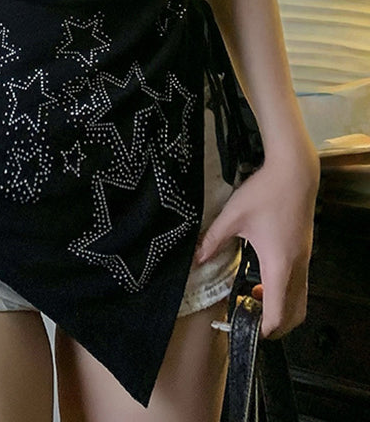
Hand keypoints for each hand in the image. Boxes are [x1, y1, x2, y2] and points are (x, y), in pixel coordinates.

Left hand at [194, 136, 320, 338]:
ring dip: (281, 308)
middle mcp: (297, 267)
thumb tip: (195, 259)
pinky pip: (300, 283)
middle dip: (275, 325)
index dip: (263, 328)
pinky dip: (286, 292)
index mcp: (279, 265)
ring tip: (253, 296)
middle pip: (295, 314)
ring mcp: (304, 259)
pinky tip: (264, 277)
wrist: (295, 172)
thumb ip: (213, 240)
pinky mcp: (304, 250)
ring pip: (300, 299)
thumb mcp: (233, 216)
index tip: (244, 328)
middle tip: (249, 319)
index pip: (277, 313)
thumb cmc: (266, 192)